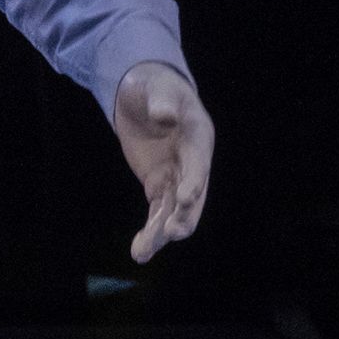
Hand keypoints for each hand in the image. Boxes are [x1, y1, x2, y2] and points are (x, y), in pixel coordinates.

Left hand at [108, 60, 212, 261]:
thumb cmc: (154, 87)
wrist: (145, 94)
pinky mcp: (159, 185)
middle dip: (183, 214)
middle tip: (171, 232)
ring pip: (174, 210)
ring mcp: (177, 176)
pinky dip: (150, 230)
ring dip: (161, 231)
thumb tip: (165, 115)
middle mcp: (193, 162)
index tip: (184, 198)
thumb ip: (162, 101)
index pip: (198, 163)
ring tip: (142, 251)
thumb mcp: (157, 88)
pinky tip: (140, 249)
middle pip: (193, 194)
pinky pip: (157, 212)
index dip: (193, 181)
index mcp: (198, 136)